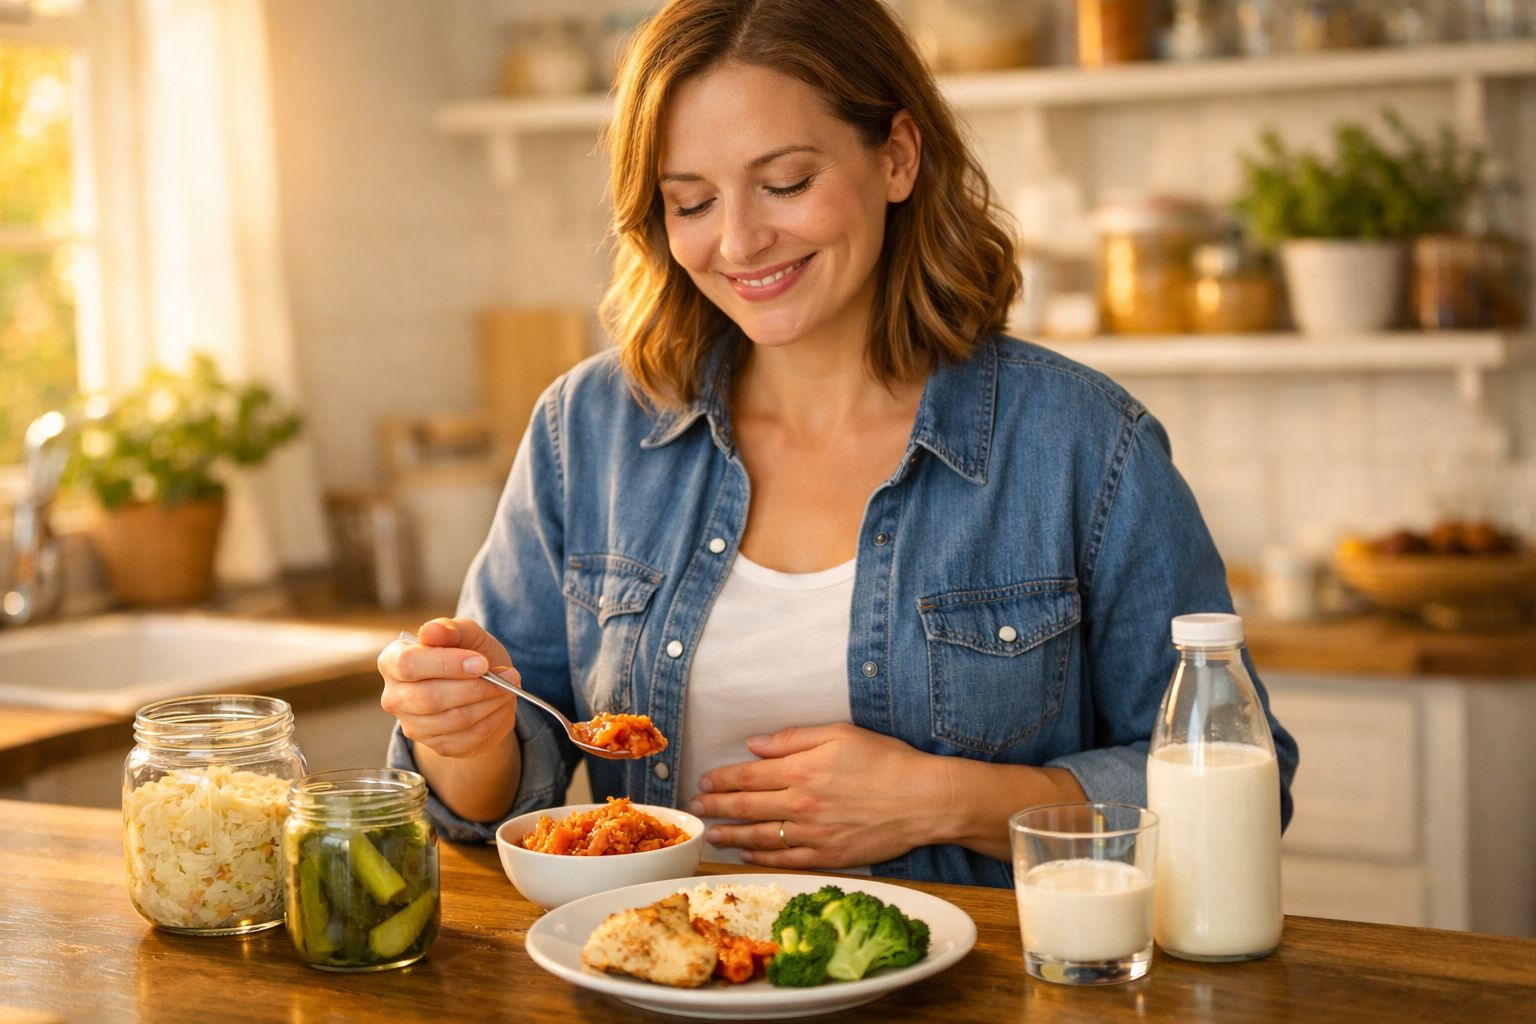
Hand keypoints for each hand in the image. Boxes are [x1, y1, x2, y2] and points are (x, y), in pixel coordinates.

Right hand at [378, 617, 520, 758]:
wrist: (483, 688)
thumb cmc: (468, 654)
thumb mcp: (466, 634)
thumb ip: (450, 629)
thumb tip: (430, 631)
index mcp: (393, 661)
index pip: (408, 664)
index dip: (446, 664)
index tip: (481, 662)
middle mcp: (395, 697)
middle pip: (430, 698)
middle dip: (475, 688)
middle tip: (506, 677)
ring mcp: (412, 725)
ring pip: (453, 719)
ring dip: (488, 703)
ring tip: (507, 688)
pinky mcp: (435, 745)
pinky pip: (467, 738)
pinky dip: (492, 721)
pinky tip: (502, 705)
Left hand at [687, 723, 947, 869]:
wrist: (923, 800)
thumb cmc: (886, 760)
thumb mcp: (839, 734)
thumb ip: (792, 738)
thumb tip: (755, 744)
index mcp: (801, 770)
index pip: (748, 776)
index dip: (722, 780)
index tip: (705, 782)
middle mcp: (800, 804)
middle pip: (746, 808)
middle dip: (716, 808)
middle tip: (696, 808)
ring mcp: (812, 834)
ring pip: (760, 837)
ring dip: (731, 835)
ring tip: (711, 834)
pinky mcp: (828, 857)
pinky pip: (785, 859)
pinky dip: (762, 856)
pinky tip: (748, 853)